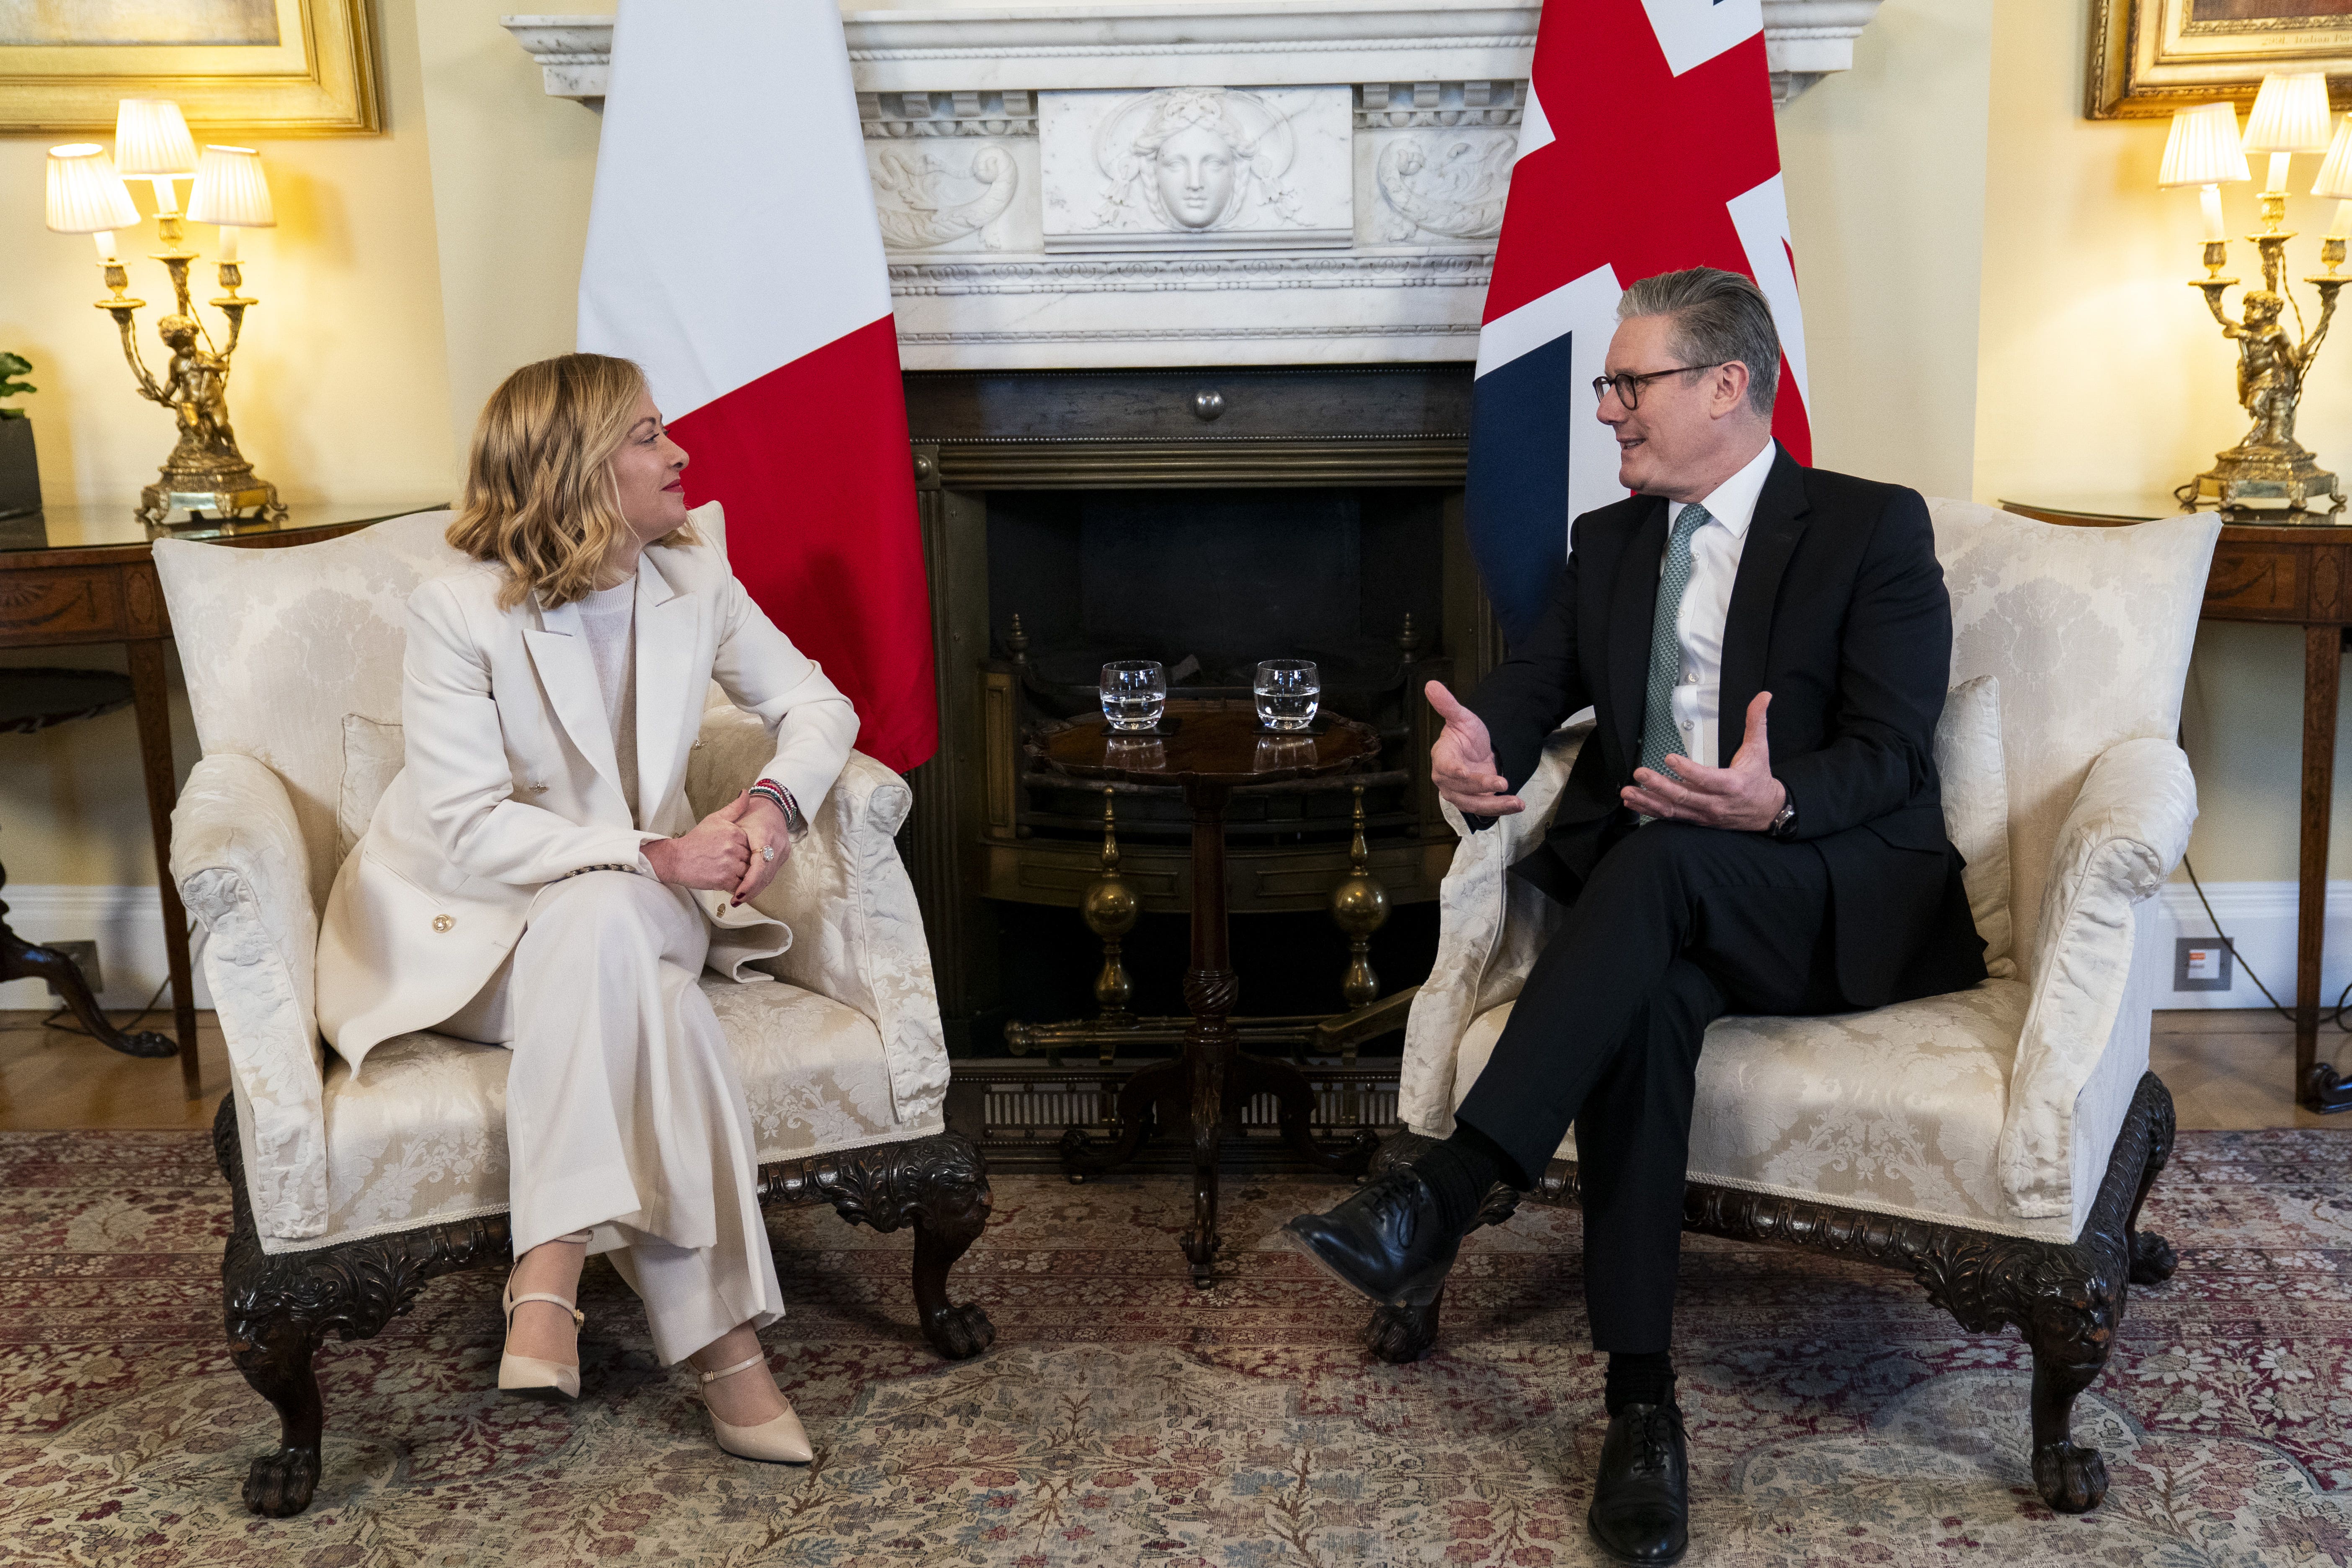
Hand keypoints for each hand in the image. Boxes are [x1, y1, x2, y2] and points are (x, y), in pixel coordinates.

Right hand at [644, 792, 753, 891]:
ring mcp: (730, 865)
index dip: (744, 848)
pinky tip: (725, 879)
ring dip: (741, 874)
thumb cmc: (696, 840)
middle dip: (743, 861)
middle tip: (727, 861)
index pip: (753, 843)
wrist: (676, 859)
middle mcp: (734, 848)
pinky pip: (741, 885)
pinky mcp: (725, 880)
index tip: (732, 850)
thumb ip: (734, 808)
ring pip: (748, 872)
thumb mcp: (715, 819)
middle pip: (751, 858)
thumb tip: (746, 792)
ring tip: (726, 870)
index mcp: (735, 832)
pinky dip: (736, 885)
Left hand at [730, 796, 791, 907]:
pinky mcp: (782, 857)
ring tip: (740, 898)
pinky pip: (771, 873)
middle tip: (736, 900)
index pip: (760, 866)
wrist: (774, 808)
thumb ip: (732, 815)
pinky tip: (748, 889)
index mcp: (765, 836)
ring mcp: (782, 852)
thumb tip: (731, 801)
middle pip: (765, 875)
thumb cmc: (754, 812)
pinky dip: (760, 882)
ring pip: (769, 877)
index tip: (737, 894)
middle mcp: (777, 846)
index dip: (749, 882)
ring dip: (755, 889)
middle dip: (751, 890)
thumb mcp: (739, 815)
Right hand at [1426, 680, 1522, 816]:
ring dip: (1494, 805)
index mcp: (1442, 756)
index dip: (1453, 770)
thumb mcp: (1461, 717)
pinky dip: (1500, 808)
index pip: (1444, 765)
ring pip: (1472, 803)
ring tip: (1515, 802)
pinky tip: (1516, 805)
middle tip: (1502, 782)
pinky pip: (1483, 808)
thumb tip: (1431, 685)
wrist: (1477, 750)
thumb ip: (1448, 704)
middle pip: (1461, 787)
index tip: (1464, 772)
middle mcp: (1447, 778)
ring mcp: (1459, 792)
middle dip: (1482, 786)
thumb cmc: (1466, 735)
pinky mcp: (1473, 800)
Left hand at [1621, 691, 1787, 831]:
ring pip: (1673, 809)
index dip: (1687, 770)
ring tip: (1629, 791)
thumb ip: (1756, 722)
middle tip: (1641, 774)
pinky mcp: (1697, 820)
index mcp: (1731, 785)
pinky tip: (1634, 802)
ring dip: (1649, 801)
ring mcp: (1704, 814)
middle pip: (1684, 796)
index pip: (1706, 779)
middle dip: (1659, 786)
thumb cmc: (1759, 780)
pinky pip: (1671, 817)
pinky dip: (1651, 810)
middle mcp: (1716, 803)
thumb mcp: (1759, 750)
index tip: (1669, 758)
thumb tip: (1763, 697)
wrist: (1766, 812)